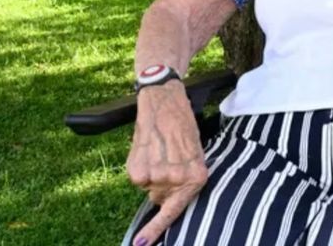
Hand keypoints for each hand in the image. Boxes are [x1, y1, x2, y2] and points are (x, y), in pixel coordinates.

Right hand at [126, 81, 208, 245]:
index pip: (175, 211)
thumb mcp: (194, 152)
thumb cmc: (182, 126)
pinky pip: (136, 178)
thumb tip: (164, 202)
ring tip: (159, 149)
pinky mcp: (138, 170)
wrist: (165, 101)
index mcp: (196, 177)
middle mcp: (177, 180)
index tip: (141, 244)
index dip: (156, 229)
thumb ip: (185, 178)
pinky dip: (139, 166)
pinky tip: (148, 148)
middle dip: (162, 184)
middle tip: (167, 158)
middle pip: (160, 198)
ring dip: (151, 172)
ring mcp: (157, 176)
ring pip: (148, 187)